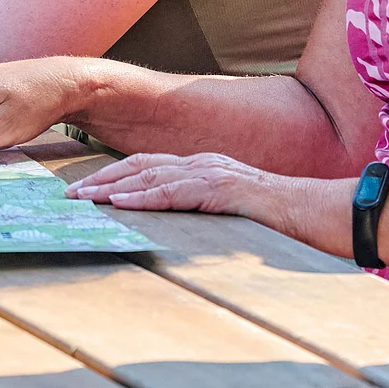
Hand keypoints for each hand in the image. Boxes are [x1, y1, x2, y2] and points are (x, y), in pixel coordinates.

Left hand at [65, 151, 286, 219]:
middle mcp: (202, 163)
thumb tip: (172, 224)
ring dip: (112, 188)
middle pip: (139, 166)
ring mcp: (212, 173)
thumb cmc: (278, 217)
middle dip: (100, 179)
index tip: (84, 189)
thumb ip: (202, 208)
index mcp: (201, 166)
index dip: (112, 175)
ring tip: (84, 199)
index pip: (147, 165)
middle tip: (70, 195)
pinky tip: (120, 204)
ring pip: (150, 176)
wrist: (319, 211)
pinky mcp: (222, 190)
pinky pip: (175, 192)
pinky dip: (144, 198)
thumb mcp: (230, 210)